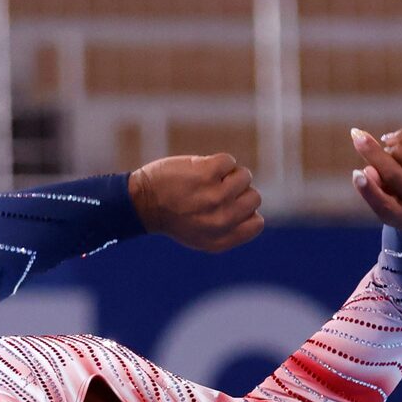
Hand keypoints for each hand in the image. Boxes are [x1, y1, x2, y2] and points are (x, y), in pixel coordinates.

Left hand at [129, 153, 263, 251]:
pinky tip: (201, 169)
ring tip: (208, 179)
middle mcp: (221, 221)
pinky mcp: (207, 173)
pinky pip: (229, 161)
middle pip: (254, 197)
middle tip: (216, 190)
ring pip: (245, 176)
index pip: (256, 223)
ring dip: (229, 173)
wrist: (144, 201)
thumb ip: (229, 230)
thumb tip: (254, 213)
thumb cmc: (174, 217)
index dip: (246, 211)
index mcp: (221, 240)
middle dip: (239, 190)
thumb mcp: (201, 236)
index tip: (229, 206)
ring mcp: (215, 196)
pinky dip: (217, 162)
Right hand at [350, 126, 401, 229]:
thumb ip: (373, 189)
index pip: (384, 205)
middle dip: (373, 153)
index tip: (356, 174)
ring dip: (389, 149)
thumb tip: (367, 171)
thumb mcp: (384, 201)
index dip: (369, 189)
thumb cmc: (399, 200)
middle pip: (393, 174)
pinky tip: (391, 139)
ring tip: (387, 156)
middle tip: (357, 137)